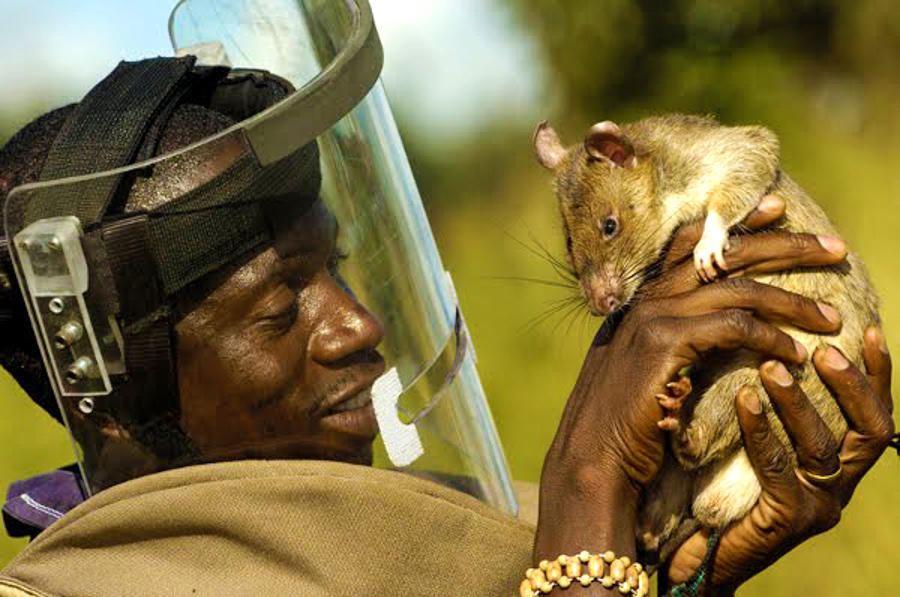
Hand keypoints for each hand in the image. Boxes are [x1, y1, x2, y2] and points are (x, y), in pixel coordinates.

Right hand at [534, 195, 846, 563]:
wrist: (593, 454)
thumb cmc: (624, 419)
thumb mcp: (647, 365)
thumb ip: (672, 335)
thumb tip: (715, 324)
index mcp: (642, 297)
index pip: (691, 242)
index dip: (736, 222)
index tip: (777, 208)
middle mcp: (647, 297)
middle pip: (724, 253)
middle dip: (785, 245)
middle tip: (834, 246)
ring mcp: (653, 316)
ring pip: (738, 289)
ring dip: (792, 301)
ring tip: (830, 317)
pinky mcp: (666, 343)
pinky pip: (734, 327)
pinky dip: (772, 338)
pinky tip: (794, 354)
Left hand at [666, 327, 893, 590]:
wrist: (696, 551)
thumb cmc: (720, 484)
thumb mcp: (753, 437)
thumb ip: (770, 402)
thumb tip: (762, 338)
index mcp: (838, 461)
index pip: (874, 413)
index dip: (877, 373)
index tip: (868, 328)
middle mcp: (838, 484)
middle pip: (871, 429)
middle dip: (851, 385)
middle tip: (822, 348)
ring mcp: (816, 505)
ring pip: (824, 447)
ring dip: (800, 402)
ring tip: (772, 366)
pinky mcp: (786, 520)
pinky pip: (779, 468)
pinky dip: (762, 430)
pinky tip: (744, 399)